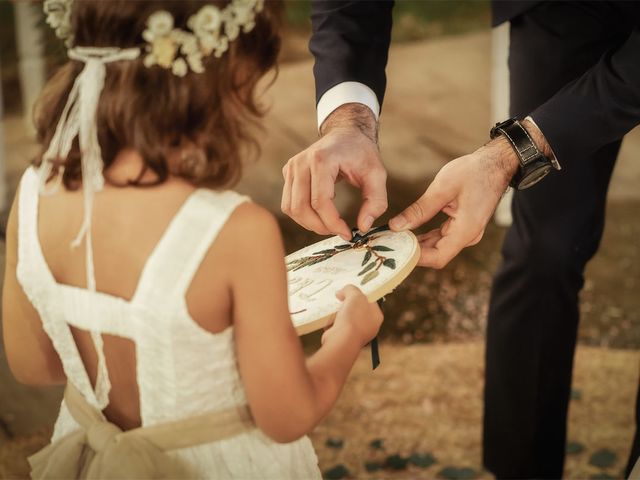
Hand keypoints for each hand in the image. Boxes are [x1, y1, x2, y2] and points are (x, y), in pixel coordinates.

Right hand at [281, 104, 387, 238]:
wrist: (346, 133)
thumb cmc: (362, 153)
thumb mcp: (377, 174)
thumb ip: (375, 201)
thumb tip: (363, 227)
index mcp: (321, 159)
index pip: (320, 201)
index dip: (333, 223)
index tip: (348, 233)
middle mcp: (301, 162)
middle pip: (301, 207)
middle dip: (320, 227)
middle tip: (338, 232)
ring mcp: (291, 167)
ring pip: (291, 208)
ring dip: (309, 223)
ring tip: (329, 225)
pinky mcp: (288, 173)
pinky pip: (289, 203)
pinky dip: (303, 215)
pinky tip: (320, 214)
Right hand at [322, 285, 382, 346]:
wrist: (342, 340)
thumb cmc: (353, 318)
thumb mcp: (355, 295)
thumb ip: (350, 289)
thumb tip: (342, 292)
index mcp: (376, 316)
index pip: (369, 301)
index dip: (359, 294)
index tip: (350, 291)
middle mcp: (369, 326)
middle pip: (356, 309)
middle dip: (346, 304)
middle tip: (340, 299)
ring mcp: (356, 333)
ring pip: (345, 317)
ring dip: (337, 313)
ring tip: (335, 311)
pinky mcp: (344, 338)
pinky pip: (337, 326)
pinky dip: (332, 322)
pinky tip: (331, 321)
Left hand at [389, 136, 519, 268]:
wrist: (497, 163)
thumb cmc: (473, 171)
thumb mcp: (442, 188)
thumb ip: (419, 210)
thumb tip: (396, 226)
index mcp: (466, 230)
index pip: (437, 257)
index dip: (415, 258)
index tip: (395, 250)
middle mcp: (468, 236)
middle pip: (436, 255)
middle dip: (412, 251)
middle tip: (388, 244)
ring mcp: (466, 232)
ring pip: (438, 247)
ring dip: (417, 244)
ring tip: (394, 238)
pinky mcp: (463, 226)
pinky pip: (442, 237)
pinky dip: (425, 237)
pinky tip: (409, 232)